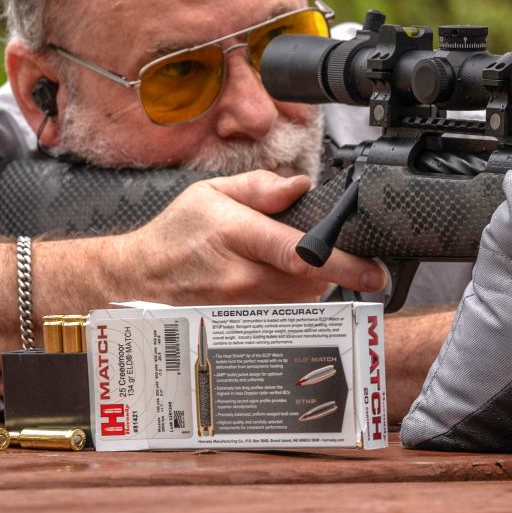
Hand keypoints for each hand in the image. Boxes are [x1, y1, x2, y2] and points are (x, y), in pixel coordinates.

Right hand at [106, 171, 385, 305]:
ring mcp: (238, 308)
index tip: (373, 272)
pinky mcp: (237, 326)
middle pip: (310, 282)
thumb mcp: (210, 193)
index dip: (342, 264)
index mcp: (235, 235)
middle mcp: (239, 278)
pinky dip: (292, 302)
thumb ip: (260, 188)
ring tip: (292, 266)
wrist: (138, 276)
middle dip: (329, 269)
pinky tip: (279, 286)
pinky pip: (282, 318)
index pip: (299, 253)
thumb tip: (300, 186)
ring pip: (300, 302)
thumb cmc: (176, 232)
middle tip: (323, 252)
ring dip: (311, 286)